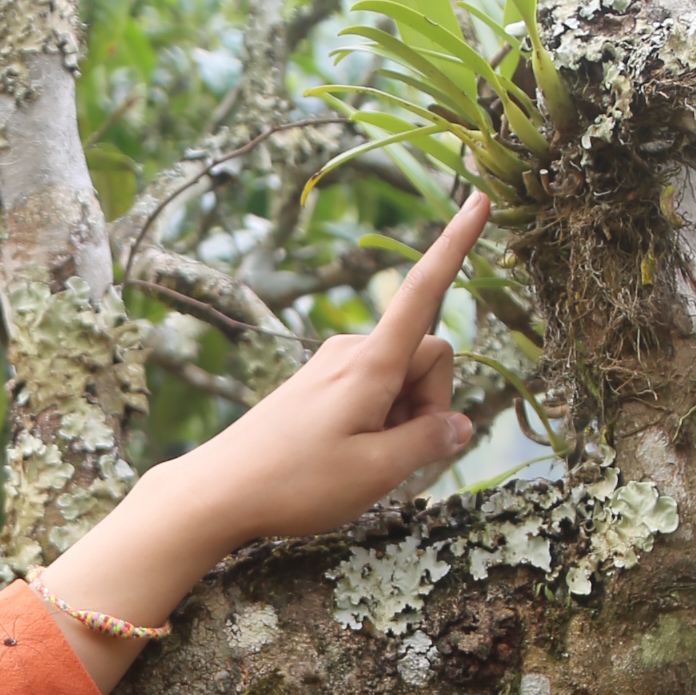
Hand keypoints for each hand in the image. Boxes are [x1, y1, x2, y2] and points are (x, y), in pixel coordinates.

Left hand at [36, 192, 488, 689]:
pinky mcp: (318, 384)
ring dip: (402, 416)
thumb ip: (430, 442)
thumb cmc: (294, 483)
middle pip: (428, 355)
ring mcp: (332, 365)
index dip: (455, 248)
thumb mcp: (377, 473)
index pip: (423, 291)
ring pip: (401, 377)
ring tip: (358, 460)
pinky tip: (342, 457)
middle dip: (430, 401)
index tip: (480, 202)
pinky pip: (373, 390)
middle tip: (391, 454)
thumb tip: (461, 425)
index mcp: (370, 363)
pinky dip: (378, 421)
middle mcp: (351, 351)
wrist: (216, 492)